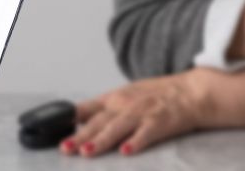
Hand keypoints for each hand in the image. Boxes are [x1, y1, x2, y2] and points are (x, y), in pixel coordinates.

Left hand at [61, 72, 202, 157]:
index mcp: (114, 98)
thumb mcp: (125, 96)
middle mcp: (124, 104)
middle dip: (79, 135)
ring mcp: (142, 113)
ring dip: (101, 139)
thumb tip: (76, 124)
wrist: (191, 92)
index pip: (86, 108)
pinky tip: (126, 151)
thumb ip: (103, 111)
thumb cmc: (156, 96)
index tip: (53, 130)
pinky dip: (136, 141)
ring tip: (87, 151)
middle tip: (65, 148)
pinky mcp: (160, 122)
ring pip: (118, 127)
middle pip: (98, 121)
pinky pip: (146, 133)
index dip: (69, 119)